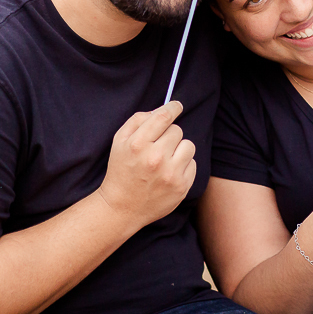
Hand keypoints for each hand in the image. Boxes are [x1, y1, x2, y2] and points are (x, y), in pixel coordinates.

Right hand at [98, 101, 195, 229]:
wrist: (122, 207)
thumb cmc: (121, 170)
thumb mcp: (119, 141)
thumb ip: (138, 120)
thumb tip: (162, 110)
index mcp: (138, 144)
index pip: (163, 117)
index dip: (173, 107)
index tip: (177, 105)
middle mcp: (155, 158)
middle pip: (177, 130)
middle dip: (169, 136)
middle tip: (158, 147)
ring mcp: (170, 174)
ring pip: (189, 145)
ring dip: (179, 150)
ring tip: (166, 160)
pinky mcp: (181, 187)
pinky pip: (193, 164)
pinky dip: (184, 166)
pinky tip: (169, 173)